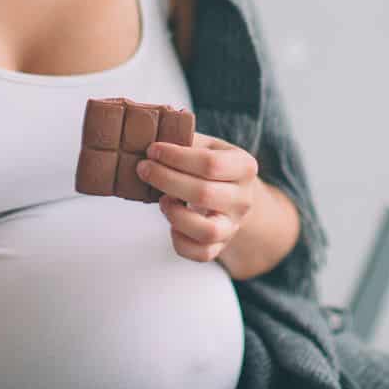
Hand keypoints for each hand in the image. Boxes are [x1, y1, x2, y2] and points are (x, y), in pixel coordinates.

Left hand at [137, 132, 259, 263]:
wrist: (234, 193)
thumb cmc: (213, 166)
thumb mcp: (208, 146)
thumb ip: (186, 140)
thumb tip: (151, 134)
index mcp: (245, 167)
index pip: (211, 164)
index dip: (176, 157)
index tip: (153, 150)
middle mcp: (243, 199)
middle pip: (204, 194)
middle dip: (166, 179)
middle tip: (143, 168)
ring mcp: (233, 225)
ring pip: (206, 230)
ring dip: (175, 214)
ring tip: (161, 199)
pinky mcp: (220, 246)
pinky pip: (200, 254)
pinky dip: (179, 241)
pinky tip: (170, 221)